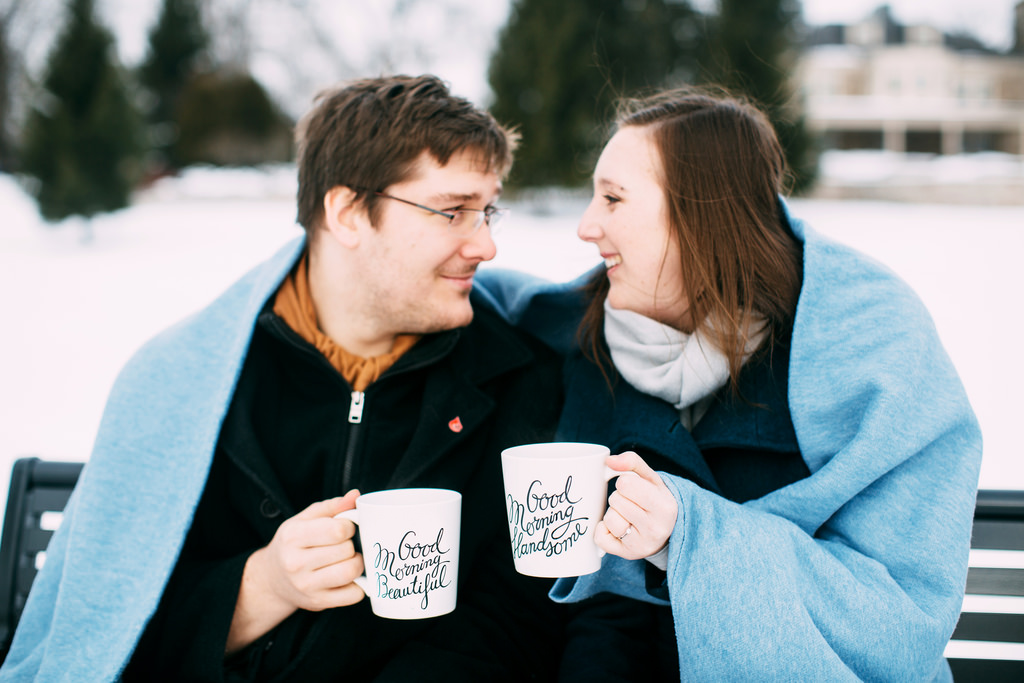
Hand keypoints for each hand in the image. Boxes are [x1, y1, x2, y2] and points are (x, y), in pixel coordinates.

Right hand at [228, 491, 363, 652]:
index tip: (344, 529)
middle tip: (344, 545)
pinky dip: (359, 585)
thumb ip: (332, 506)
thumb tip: (355, 496)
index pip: (338, 530)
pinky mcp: (318, 603)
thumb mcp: (304, 519)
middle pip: (346, 550)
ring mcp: (306, 586)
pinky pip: (354, 595)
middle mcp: (296, 562)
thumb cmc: (293, 544)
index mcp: (293, 536)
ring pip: (351, 572)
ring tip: (348, 559)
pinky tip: (347, 578)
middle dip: (351, 545)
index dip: (349, 527)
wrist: (272, 579)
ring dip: (357, 564)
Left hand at [595, 452, 677, 560]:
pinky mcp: (627, 554)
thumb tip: (608, 460)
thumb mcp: (650, 478)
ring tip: (627, 516)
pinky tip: (617, 529)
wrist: (667, 531)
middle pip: (616, 500)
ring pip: (609, 519)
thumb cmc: (655, 500)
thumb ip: (631, 462)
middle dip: (619, 498)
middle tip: (632, 504)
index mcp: (664, 506)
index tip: (634, 489)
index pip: (626, 484)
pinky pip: (600, 538)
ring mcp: (641, 544)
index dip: (625, 483)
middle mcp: (656, 528)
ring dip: (613, 514)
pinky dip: (603, 530)